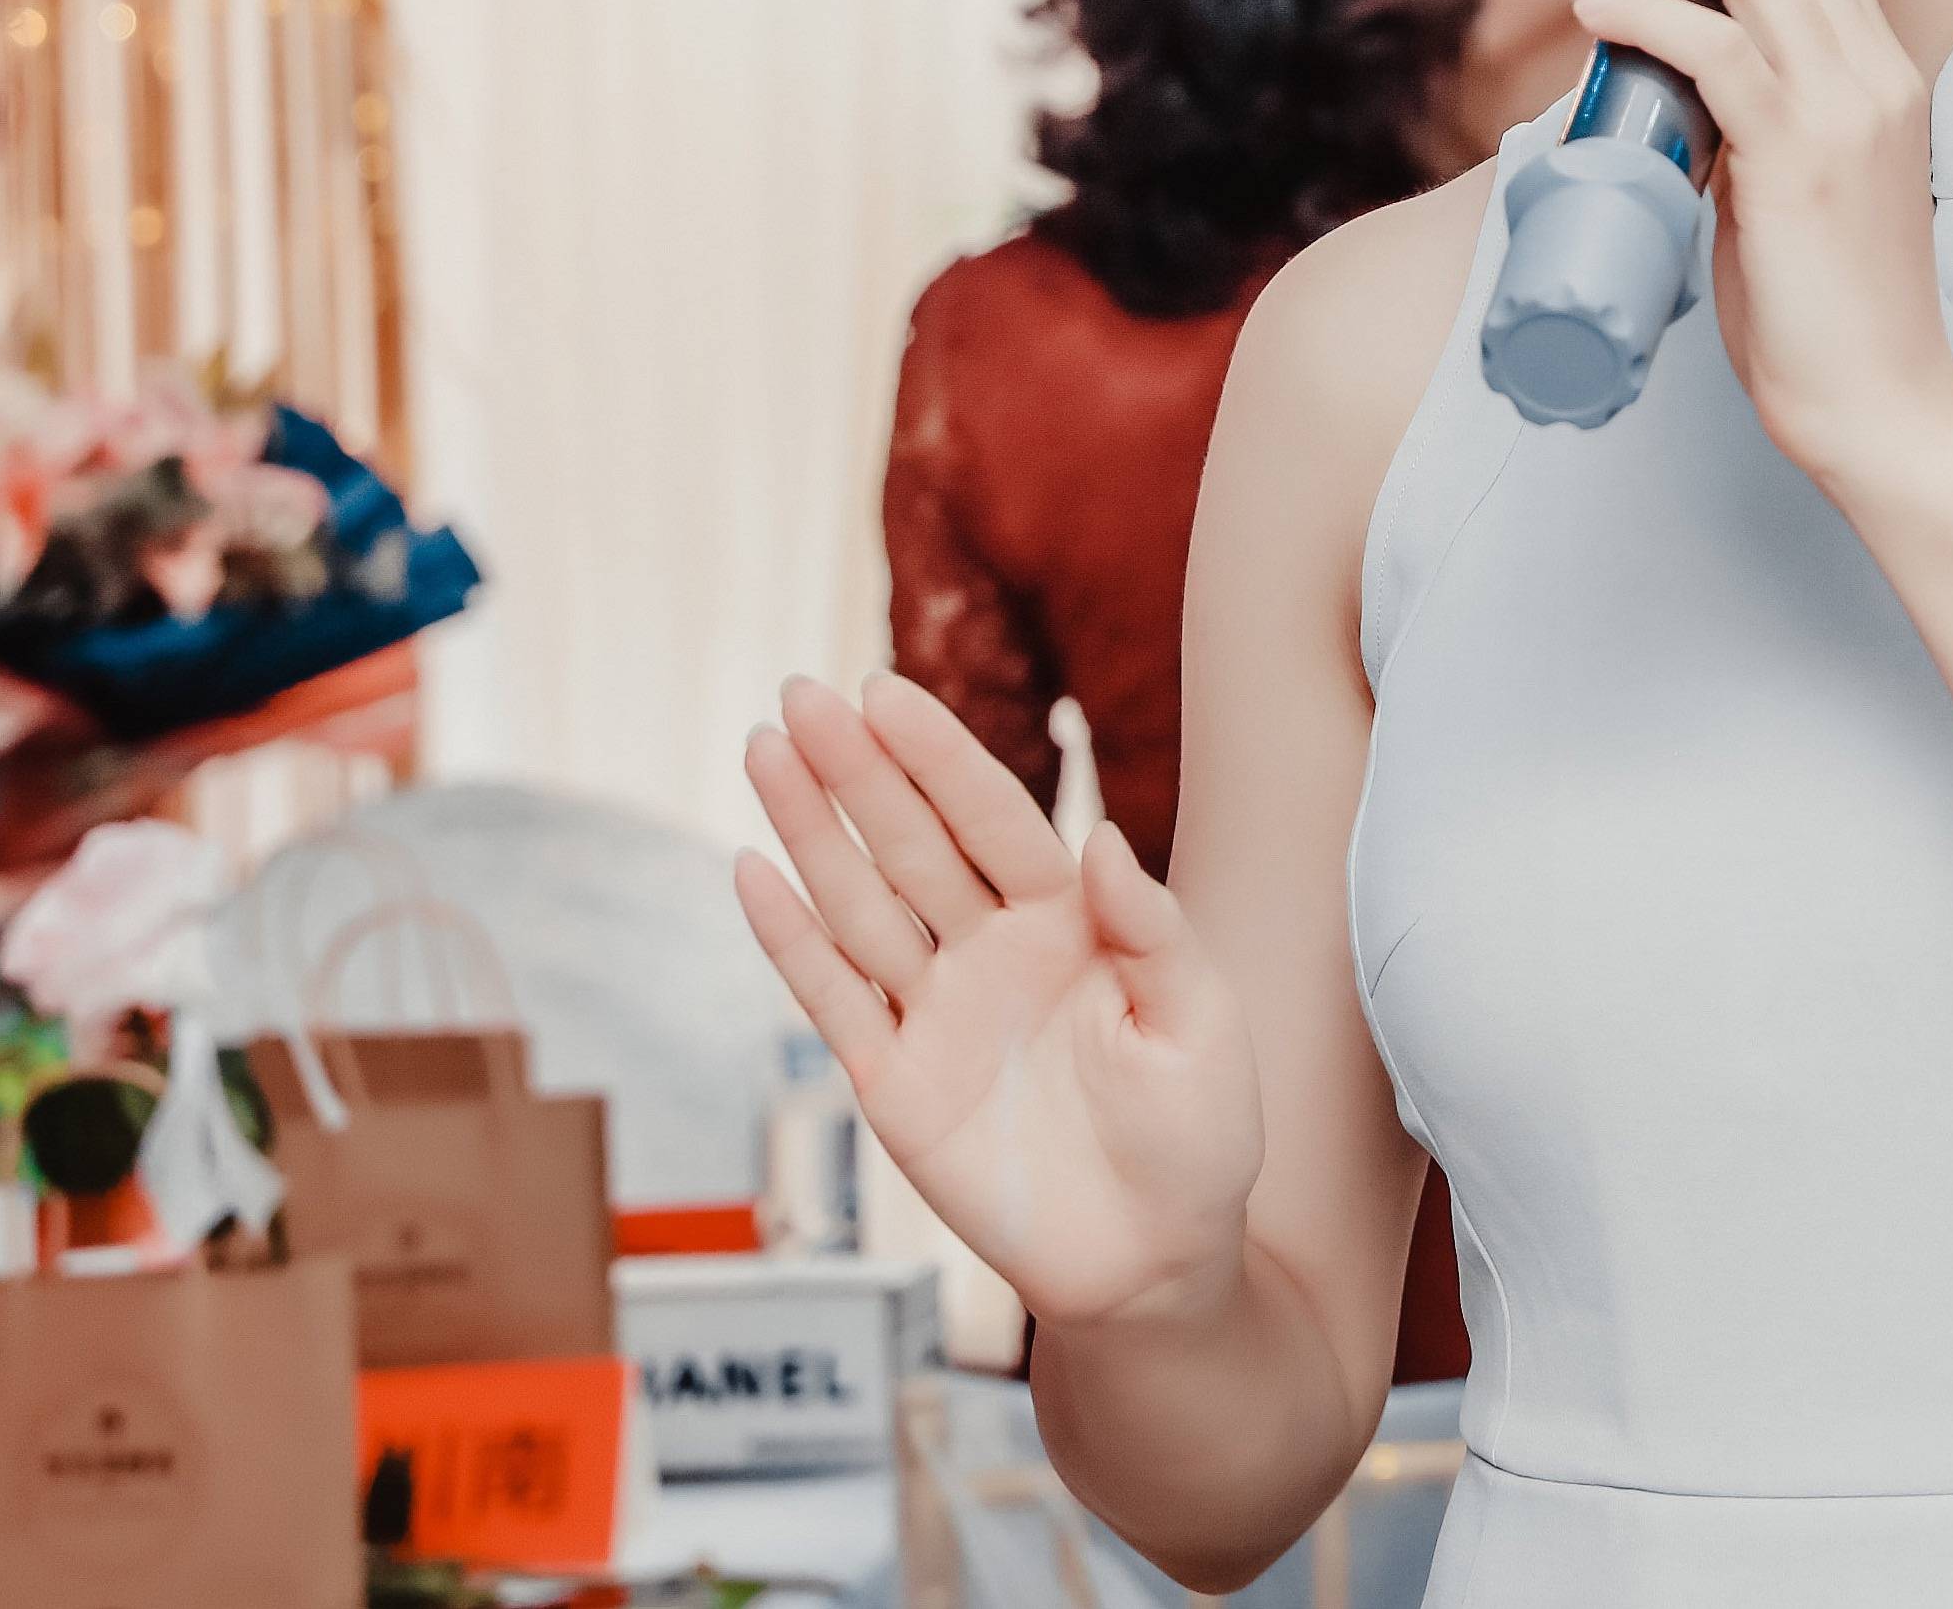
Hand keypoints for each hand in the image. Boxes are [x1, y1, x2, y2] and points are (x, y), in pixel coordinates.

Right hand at [734, 673, 1262, 1331]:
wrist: (1154, 1261)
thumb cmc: (1198, 1133)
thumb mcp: (1200, 1023)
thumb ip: (1151, 931)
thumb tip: (1104, 839)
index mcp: (1072, 920)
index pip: (992, 820)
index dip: (939, 757)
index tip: (883, 691)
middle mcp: (994, 950)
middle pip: (911, 845)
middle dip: (856, 770)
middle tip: (797, 694)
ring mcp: (939, 1014)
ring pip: (859, 904)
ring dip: (809, 831)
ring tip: (763, 751)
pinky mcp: (895, 1085)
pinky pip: (834, 999)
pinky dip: (791, 940)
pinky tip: (752, 871)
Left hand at [1558, 0, 1952, 488]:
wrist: (1881, 409)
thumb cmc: (1825, 314)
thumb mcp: (1797, 182)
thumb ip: (1755, 116)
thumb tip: (1665, 75)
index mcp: (1880, 65)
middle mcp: (1874, 67)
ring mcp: (1845, 106)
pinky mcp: (1799, 156)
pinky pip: (1713, 45)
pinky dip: (1642, 12)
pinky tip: (1596, 21)